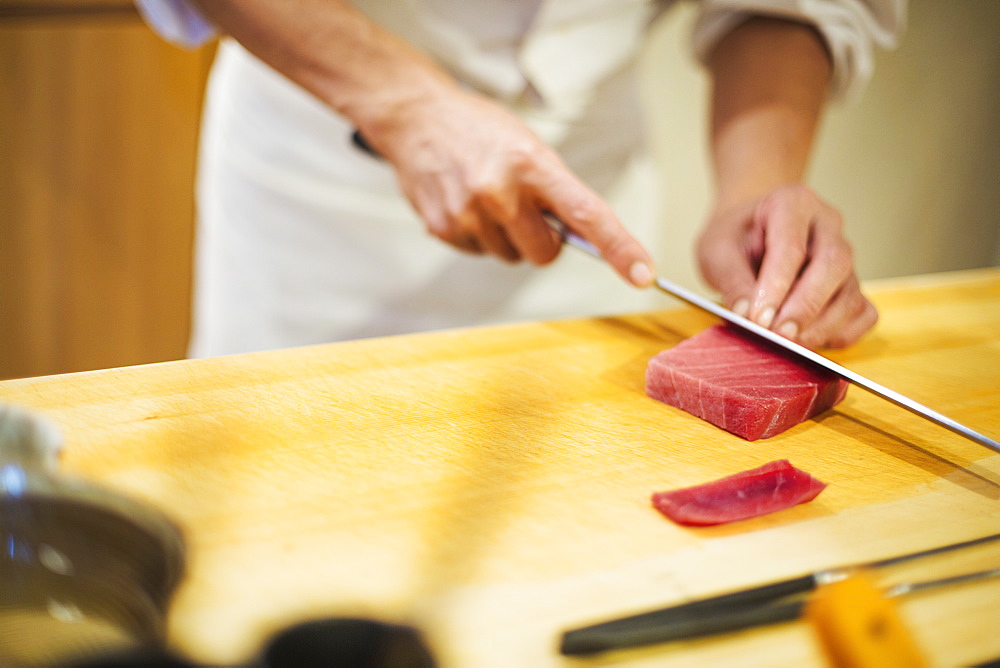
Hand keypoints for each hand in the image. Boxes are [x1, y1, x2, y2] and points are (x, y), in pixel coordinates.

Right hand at [365, 87, 654, 287]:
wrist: (418, 119)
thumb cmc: (482, 132)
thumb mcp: (528, 146)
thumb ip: (555, 189)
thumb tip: (580, 239)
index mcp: (532, 163)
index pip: (586, 214)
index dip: (619, 248)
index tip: (644, 275)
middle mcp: (500, 191)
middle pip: (544, 253)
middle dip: (542, 239)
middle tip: (524, 208)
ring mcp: (469, 213)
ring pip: (510, 256)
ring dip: (507, 237)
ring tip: (487, 198)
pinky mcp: (443, 228)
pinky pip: (479, 253)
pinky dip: (478, 236)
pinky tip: (465, 203)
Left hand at [697, 185, 876, 348]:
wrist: (748, 233)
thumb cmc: (735, 239)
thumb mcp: (716, 251)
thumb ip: (731, 279)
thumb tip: (747, 315)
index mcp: (792, 204)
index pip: (791, 246)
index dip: (776, 286)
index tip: (759, 318)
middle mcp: (827, 226)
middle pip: (833, 264)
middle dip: (806, 306)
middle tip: (780, 335)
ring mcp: (845, 256)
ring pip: (851, 293)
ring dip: (823, 326)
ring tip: (790, 345)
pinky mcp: (851, 285)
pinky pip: (863, 312)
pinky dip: (844, 333)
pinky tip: (813, 342)